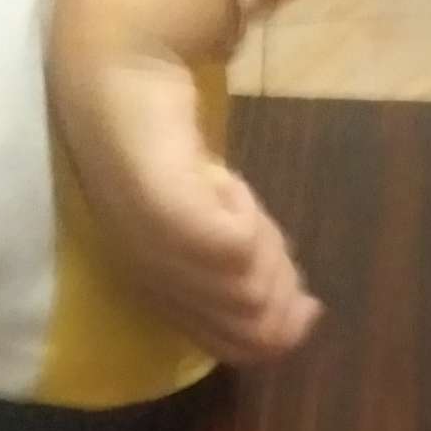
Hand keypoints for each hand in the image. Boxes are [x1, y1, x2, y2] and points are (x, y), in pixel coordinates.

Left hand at [47, 0, 323, 364]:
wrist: (121, 82)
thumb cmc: (166, 153)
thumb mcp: (216, 227)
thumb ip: (253, 272)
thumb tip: (309, 314)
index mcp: (162, 298)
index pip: (239, 348)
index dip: (281, 331)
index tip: (305, 301)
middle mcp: (155, 288)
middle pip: (251, 327)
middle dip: (278, 286)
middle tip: (271, 239)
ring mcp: (158, 259)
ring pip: (249, 291)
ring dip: (262, 246)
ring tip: (239, 202)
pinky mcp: (169, 225)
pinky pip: (238, 249)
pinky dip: (247, 217)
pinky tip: (226, 186)